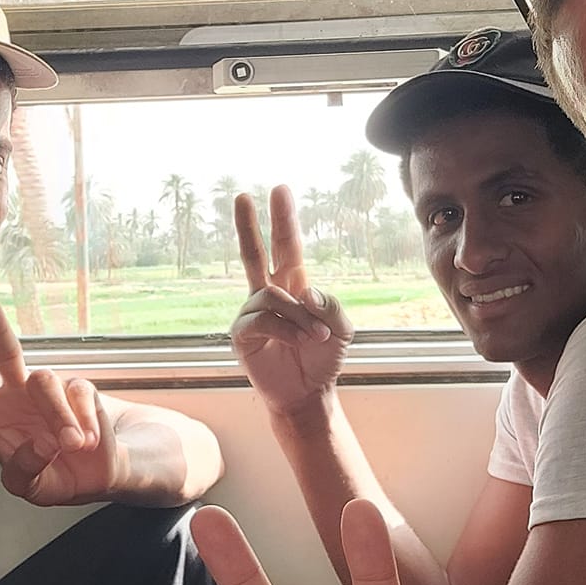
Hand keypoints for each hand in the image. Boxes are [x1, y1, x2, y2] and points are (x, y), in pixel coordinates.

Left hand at [0, 298, 126, 505]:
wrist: (97, 474)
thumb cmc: (55, 474)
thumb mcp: (30, 487)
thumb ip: (25, 471)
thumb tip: (40, 445)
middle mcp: (19, 393)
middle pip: (6, 353)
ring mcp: (50, 388)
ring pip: (45, 383)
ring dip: (58, 417)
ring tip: (71, 444)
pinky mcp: (80, 390)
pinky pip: (79, 394)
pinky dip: (84, 421)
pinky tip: (88, 440)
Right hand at [232, 187, 354, 414]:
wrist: (309, 394)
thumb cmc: (323, 359)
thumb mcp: (343, 330)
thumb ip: (330, 305)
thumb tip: (303, 292)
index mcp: (294, 286)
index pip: (287, 246)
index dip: (283, 219)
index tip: (279, 190)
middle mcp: (269, 295)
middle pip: (256, 253)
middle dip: (248, 224)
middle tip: (242, 195)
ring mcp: (253, 314)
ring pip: (273, 296)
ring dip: (301, 318)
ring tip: (316, 338)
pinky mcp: (243, 335)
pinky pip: (262, 320)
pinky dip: (288, 330)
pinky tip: (302, 342)